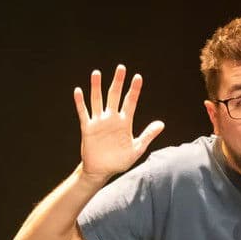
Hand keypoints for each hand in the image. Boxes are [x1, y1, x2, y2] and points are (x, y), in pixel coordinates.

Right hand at [73, 65, 164, 180]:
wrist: (102, 171)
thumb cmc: (119, 161)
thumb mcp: (137, 149)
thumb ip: (148, 135)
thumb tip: (161, 124)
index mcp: (124, 122)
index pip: (130, 102)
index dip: (134, 90)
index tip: (138, 77)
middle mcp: (111, 119)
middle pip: (114, 96)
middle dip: (118, 82)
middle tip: (121, 68)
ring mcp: (99, 122)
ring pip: (97, 100)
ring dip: (96, 87)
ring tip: (96, 73)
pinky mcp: (88, 128)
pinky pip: (83, 113)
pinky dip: (80, 102)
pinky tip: (78, 91)